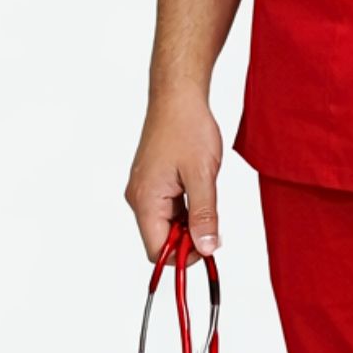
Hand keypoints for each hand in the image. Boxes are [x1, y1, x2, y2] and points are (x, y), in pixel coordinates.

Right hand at [125, 86, 223, 257]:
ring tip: (206, 195)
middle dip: (188, 238)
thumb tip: (206, 248)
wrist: (178, 96)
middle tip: (213, 220)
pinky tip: (200, 189)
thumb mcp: (202, 176)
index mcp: (145, 200)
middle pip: (161, 239)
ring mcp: (145, 190)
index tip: (208, 246)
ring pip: (167, 224)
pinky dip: (187, 208)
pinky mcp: (153, 182)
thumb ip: (204, 216)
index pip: (156, 250)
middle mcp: (139, 198)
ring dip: (190, 221)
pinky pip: (169, 208)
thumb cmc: (187, 127)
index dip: (182, 256)